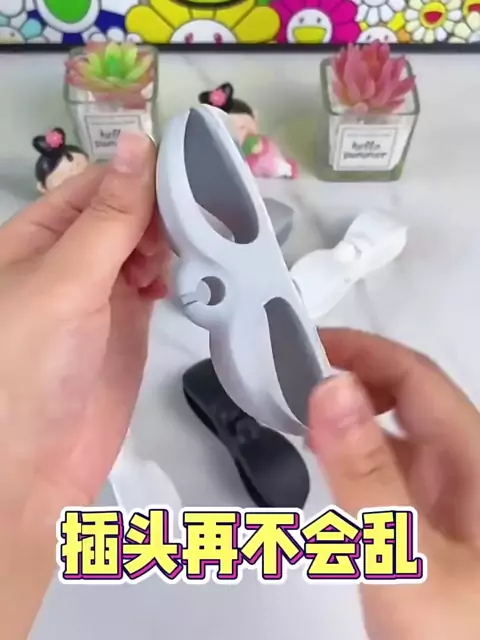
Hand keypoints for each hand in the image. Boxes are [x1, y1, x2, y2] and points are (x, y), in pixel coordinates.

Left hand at [0, 133, 168, 636]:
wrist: (36, 466)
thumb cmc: (33, 363)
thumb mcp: (66, 279)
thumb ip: (109, 217)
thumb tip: (140, 142)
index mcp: (40, 236)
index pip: (98, 184)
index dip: (141, 172)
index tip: (195, 167)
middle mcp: (72, 258)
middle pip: (126, 211)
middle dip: (163, 211)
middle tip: (202, 221)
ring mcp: (104, 291)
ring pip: (147, 245)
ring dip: (174, 242)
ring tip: (195, 254)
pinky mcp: (131, 322)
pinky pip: (159, 282)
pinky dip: (177, 275)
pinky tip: (190, 279)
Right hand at [309, 328, 479, 639]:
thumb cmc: (459, 633)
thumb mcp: (406, 552)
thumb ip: (366, 471)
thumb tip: (331, 388)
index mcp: (474, 459)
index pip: (413, 376)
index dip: (360, 350)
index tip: (304, 343)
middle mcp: (467, 469)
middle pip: (406, 397)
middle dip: (349, 375)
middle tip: (291, 374)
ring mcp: (451, 498)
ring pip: (397, 432)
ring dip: (349, 411)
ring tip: (298, 408)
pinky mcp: (433, 524)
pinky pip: (391, 467)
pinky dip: (355, 451)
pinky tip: (329, 460)